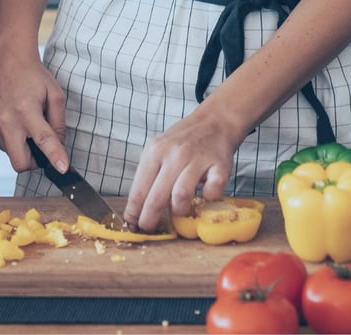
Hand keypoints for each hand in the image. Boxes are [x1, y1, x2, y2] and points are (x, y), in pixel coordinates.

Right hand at [0, 47, 67, 173]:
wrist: (5, 61)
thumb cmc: (31, 75)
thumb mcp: (55, 95)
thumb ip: (58, 123)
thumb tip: (59, 147)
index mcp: (26, 110)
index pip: (43, 141)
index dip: (55, 157)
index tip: (62, 169)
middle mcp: (6, 121)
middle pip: (21, 163)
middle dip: (35, 163)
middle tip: (42, 148)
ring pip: (12, 156)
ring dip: (23, 148)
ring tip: (27, 124)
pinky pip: (4, 147)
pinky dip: (13, 141)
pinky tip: (16, 123)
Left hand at [123, 110, 244, 232]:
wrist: (214, 122)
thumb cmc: (182, 141)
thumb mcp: (158, 150)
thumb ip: (149, 175)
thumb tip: (137, 209)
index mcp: (154, 152)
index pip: (138, 189)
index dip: (133, 211)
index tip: (131, 224)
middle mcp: (174, 155)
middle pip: (156, 196)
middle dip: (149, 218)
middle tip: (148, 228)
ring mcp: (198, 159)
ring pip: (181, 195)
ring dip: (178, 210)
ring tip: (178, 211)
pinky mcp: (220, 165)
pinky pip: (212, 191)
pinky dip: (207, 198)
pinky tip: (204, 195)